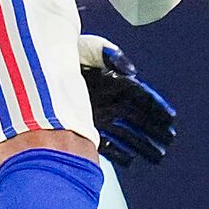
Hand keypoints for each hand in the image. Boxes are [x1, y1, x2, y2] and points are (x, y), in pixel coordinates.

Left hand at [78, 34, 175, 167]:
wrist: (38, 66)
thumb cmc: (66, 52)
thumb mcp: (88, 47)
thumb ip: (110, 55)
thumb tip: (131, 71)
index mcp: (115, 82)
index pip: (141, 97)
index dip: (157, 107)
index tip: (170, 118)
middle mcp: (110, 100)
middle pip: (138, 118)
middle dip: (154, 130)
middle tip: (168, 142)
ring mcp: (99, 115)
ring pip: (126, 133)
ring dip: (142, 145)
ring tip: (157, 157)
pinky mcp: (85, 126)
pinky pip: (106, 142)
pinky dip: (118, 153)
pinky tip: (129, 162)